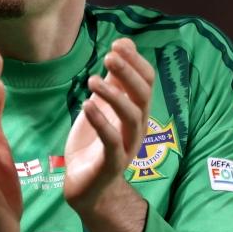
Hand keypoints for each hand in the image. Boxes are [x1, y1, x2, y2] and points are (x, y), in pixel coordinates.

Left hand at [64, 38, 155, 215]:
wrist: (87, 188)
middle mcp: (137, 127)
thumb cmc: (94, 143)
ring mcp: (127, 146)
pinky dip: (101, 121)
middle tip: (109, 56)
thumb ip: (113, 80)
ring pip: (132, 117)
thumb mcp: (102, 106)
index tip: (118, 44)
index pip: (146, 82)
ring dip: (114, 96)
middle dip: (128, 74)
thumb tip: (123, 43)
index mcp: (136, 111)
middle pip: (143, 96)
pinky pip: (111, 140)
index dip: (135, 62)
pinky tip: (86, 104)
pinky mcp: (112, 163)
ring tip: (92, 80)